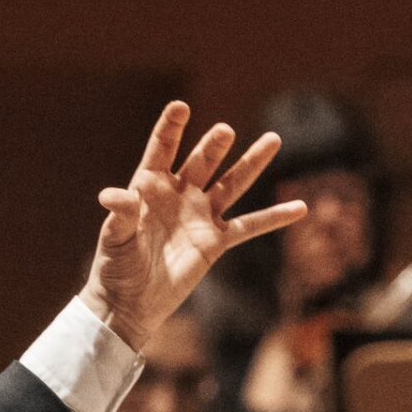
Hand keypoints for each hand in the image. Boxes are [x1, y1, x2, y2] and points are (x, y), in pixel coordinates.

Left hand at [79, 102, 306, 346]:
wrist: (129, 303)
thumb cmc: (114, 267)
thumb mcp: (114, 238)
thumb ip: (120, 214)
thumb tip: (112, 195)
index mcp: (149, 186)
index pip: (162, 149)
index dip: (171, 128)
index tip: (181, 108)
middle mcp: (179, 194)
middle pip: (202, 162)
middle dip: (213, 147)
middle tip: (224, 131)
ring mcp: (201, 216)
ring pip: (231, 184)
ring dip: (252, 163)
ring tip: (273, 139)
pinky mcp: (216, 242)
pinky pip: (249, 227)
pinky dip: (273, 218)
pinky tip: (299, 207)